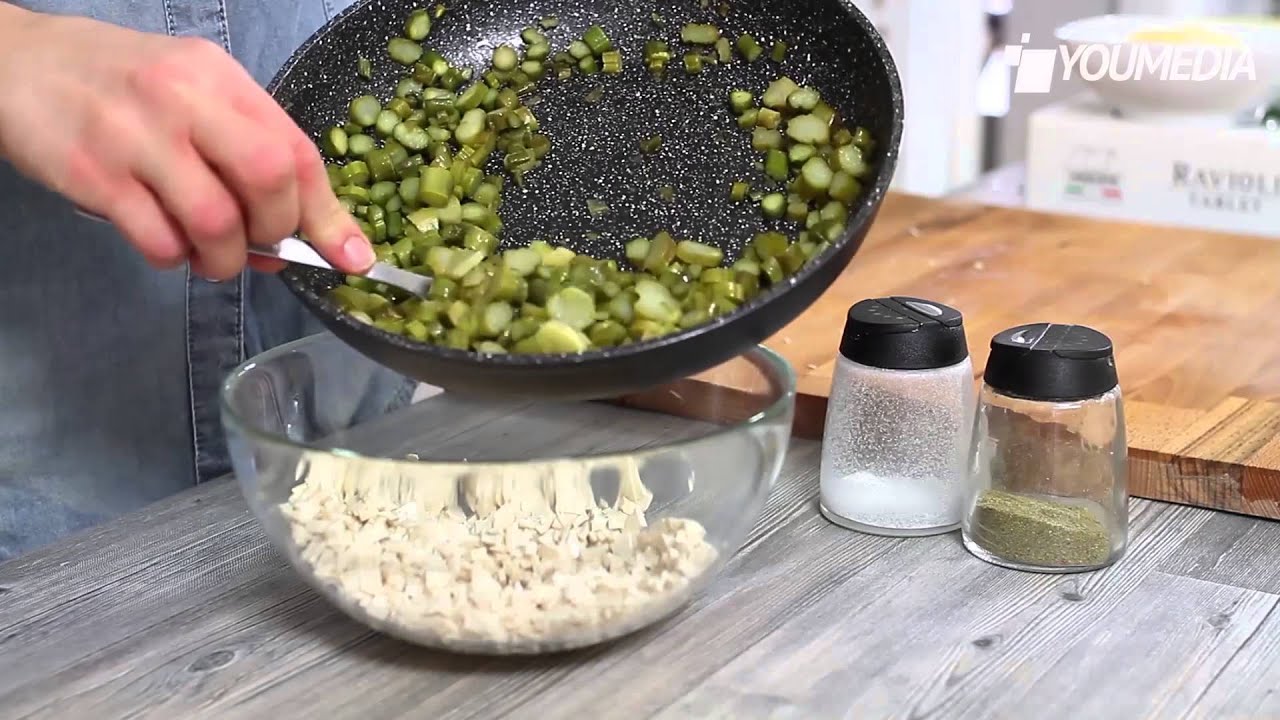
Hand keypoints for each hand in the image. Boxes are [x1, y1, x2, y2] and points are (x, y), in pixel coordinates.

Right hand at [0, 7, 374, 279]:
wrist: (12, 62)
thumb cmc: (118, 85)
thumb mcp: (191, 90)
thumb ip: (245, 150)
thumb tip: (298, 234)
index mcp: (219, 77)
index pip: (296, 148)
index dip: (330, 213)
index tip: (352, 256)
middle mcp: (182, 100)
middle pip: (269, 179)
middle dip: (277, 231)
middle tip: (261, 246)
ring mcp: (136, 138)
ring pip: (215, 222)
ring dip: (224, 259)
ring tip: (210, 256)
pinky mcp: (93, 176)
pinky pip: (158, 241)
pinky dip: (173, 257)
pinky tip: (166, 243)